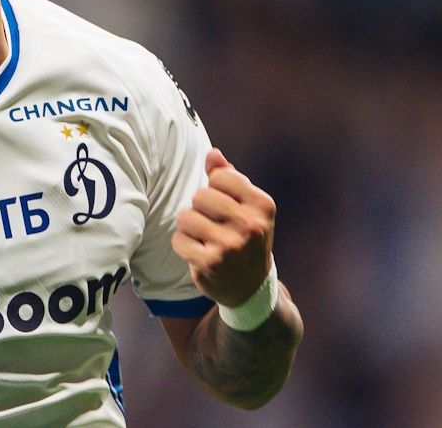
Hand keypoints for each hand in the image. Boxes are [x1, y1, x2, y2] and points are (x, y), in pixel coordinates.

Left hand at [172, 149, 274, 307]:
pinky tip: (199, 253)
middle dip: (201, 209)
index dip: (215, 189)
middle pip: (200, 196)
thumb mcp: (248, 207)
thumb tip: (213, 154)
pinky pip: (178, 239)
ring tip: (206, 238)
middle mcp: (250, 225)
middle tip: (214, 225)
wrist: (252, 287)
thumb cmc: (246, 237)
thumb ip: (229, 177)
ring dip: (190, 227)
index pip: (220, 176)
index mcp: (262, 205)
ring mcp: (230, 246)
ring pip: (186, 216)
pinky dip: (183, 245)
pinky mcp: (209, 263)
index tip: (226, 206)